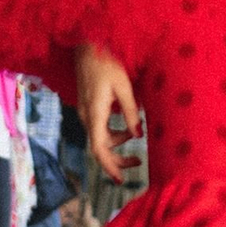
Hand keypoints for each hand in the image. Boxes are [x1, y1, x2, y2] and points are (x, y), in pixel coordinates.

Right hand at [75, 44, 141, 182]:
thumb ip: (131, 112)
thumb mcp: (123, 86)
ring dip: (118, 143)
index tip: (120, 179)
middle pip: (100, 147)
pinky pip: (100, 128)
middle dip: (117, 159)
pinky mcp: (89, 107)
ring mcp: (86, 112)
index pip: (99, 148)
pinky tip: (128, 126)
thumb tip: (138, 135)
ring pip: (101, 138)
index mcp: (95, 113)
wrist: (88, 46)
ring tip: (137, 138)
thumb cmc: (106, 63)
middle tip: (138, 162)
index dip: (109, 166)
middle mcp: (87, 116)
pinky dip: (114, 132)